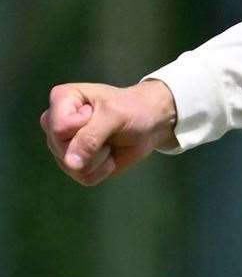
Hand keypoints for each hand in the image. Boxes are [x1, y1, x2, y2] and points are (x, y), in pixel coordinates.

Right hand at [41, 80, 177, 186]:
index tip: (100, 113)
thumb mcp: (115, 116)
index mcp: (62, 99)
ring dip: (100, 158)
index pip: (59, 128)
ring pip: (73, 166)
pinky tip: (110, 154)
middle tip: (109, 129)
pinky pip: (84, 177)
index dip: (84, 126)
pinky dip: (104, 169)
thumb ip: (90, 137)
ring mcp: (63, 146)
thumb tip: (71, 164)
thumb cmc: (133, 110)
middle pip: (62, 149)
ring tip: (109, 140)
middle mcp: (55, 123)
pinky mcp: (75, 164)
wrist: (150, 124)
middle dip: (93, 145)